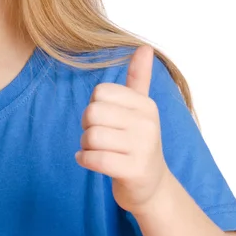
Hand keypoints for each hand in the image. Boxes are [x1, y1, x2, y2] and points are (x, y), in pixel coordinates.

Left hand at [75, 45, 169, 215]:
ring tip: (97, 151)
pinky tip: (90, 161)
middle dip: (87, 127)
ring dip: (85, 146)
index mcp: (145, 104)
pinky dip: (84, 160)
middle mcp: (148, 123)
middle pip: (92, 112)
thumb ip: (139, 78)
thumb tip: (146, 47)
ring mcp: (143, 148)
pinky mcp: (134, 171)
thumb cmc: (138, 142)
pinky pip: (94, 158)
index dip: (94, 107)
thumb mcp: (141, 108)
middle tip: (99, 138)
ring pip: (91, 136)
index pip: (99, 93)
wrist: (152, 187)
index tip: (106, 120)